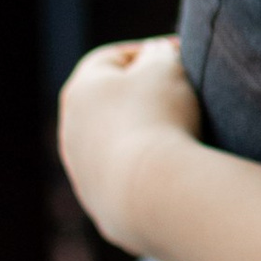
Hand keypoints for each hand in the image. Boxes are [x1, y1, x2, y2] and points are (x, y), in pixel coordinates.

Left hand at [57, 36, 200, 253]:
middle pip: (111, 105)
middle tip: (188, 97)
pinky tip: (175, 174)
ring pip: (117, 146)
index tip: (184, 57)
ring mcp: (83, 174)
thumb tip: (154, 54)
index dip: (151, 52)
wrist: (154, 192)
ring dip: (146, 138)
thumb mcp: (166, 66)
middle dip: (147, 98)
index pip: (112, 59)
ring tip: (186, 139)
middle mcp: (72, 132)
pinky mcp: (100, 207)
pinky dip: (149, 174)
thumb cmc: (160, 118)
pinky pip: (129, 182)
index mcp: (80, 91)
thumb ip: (159, 52)